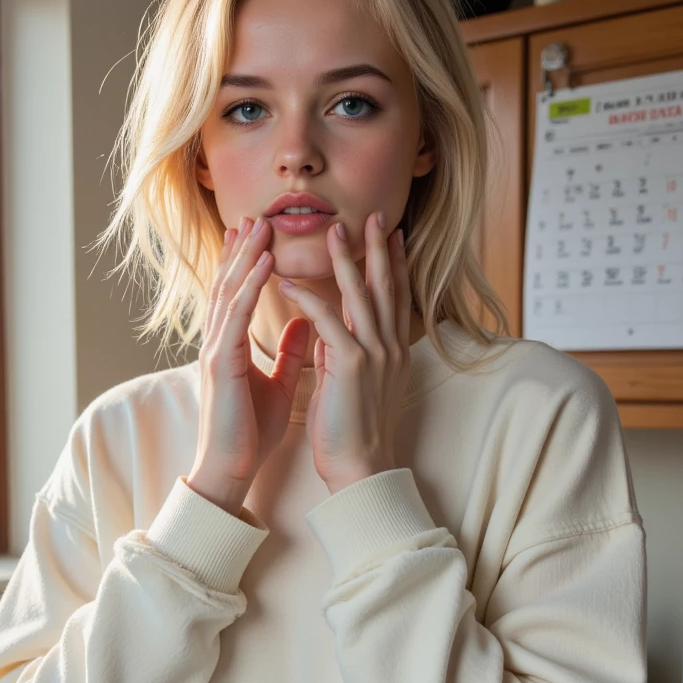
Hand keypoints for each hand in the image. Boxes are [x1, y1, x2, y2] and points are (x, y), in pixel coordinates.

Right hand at [188, 216, 308, 510]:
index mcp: (230, 347)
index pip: (237, 295)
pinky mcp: (221, 363)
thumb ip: (290, 352)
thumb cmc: (251, 433)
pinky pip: (236, 314)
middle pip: (229, 283)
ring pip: (229, 291)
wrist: (232, 469)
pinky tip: (264, 262)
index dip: (246, 263)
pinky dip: (250, 285)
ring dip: (245, 255)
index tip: (259, 233)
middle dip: (242, 248)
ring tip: (260, 224)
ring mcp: (216, 350)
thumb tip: (305, 321)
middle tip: (255, 215)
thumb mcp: (279, 384)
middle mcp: (218, 342)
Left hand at [279, 211, 410, 493]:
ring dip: (346, 258)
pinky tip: (287, 281)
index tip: (391, 236)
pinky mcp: (351, 365)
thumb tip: (331, 334)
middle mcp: (390, 348)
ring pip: (361, 294)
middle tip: (375, 215)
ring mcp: (373, 354)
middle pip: (386, 286)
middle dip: (379, 248)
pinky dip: (308, 297)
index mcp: (392, 352)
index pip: (395, 298)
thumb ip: (345, 354)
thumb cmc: (351, 432)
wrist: (360, 466)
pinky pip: (327, 320)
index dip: (394, 265)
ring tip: (333, 230)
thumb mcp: (353, 385)